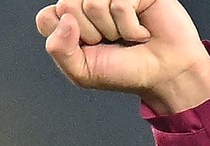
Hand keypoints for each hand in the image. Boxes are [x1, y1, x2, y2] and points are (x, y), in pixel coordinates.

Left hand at [35, 0, 209, 113]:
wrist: (163, 74)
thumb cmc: (124, 71)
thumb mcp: (82, 72)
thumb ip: (59, 49)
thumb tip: (65, 19)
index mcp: (70, 20)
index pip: (46, 17)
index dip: (65, 38)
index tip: (86, 50)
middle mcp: (88, 2)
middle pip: (67, 4)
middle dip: (89, 34)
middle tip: (108, 42)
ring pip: (92, 2)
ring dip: (111, 30)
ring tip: (124, 36)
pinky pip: (120, 3)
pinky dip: (130, 26)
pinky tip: (140, 30)